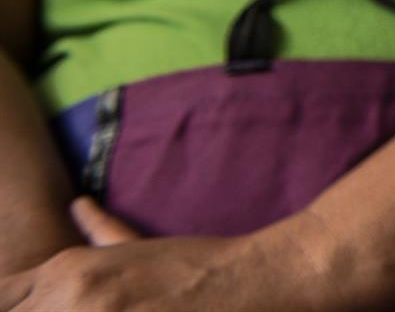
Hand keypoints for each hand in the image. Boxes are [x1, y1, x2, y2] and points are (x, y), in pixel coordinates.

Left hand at [0, 198, 323, 311]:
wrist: (258, 278)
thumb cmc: (202, 262)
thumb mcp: (141, 244)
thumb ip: (103, 233)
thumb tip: (78, 205)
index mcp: (68, 272)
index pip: (5, 297)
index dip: (24, 304)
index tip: (52, 305)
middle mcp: (72, 297)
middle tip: (104, 308)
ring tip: (121, 311)